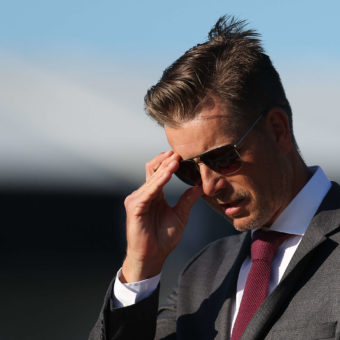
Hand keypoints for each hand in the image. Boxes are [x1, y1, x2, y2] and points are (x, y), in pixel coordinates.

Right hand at [121, 151, 202, 281]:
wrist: (152, 257)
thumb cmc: (163, 238)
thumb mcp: (180, 216)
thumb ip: (187, 200)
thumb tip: (199, 187)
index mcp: (154, 195)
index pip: (158, 172)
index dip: (169, 163)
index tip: (182, 155)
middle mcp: (144, 194)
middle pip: (152, 170)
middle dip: (166, 161)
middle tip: (179, 152)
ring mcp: (137, 200)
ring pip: (150, 178)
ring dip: (164, 168)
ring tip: (176, 159)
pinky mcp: (134, 207)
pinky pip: (148, 191)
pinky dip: (158, 181)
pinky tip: (168, 174)